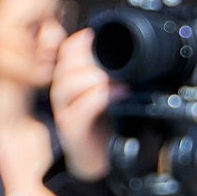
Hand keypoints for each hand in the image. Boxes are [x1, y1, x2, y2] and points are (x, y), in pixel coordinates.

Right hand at [51, 29, 113, 180]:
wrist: (102, 158)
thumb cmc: (108, 122)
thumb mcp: (113, 90)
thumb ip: (115, 71)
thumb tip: (133, 48)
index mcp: (72, 78)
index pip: (67, 50)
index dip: (82, 40)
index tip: (100, 37)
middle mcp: (63, 92)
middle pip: (65, 63)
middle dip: (90, 57)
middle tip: (115, 61)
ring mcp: (65, 110)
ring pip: (67, 83)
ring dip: (94, 77)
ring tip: (117, 80)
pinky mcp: (72, 129)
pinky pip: (79, 109)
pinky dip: (99, 98)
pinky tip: (118, 94)